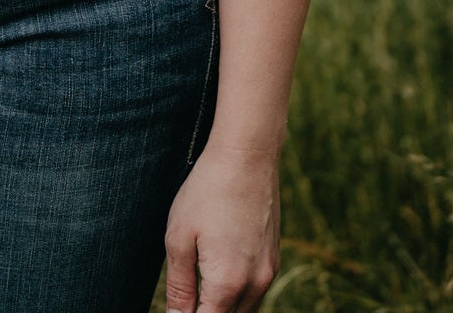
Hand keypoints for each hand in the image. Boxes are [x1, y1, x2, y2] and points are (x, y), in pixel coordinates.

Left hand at [163, 142, 279, 312]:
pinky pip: (256, 292)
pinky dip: (239, 294)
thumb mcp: (180, 237)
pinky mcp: (274, 258)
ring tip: (200, 292)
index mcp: (227, 283)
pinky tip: (220, 274)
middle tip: (186, 300)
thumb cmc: (207, 191)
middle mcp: (255, 284)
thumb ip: (179, 285)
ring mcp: (269, 272)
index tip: (177, 309)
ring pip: (246, 311)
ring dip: (223, 308)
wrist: (247, 156)